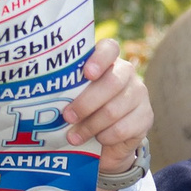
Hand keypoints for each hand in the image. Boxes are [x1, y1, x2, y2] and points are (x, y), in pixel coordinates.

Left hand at [65, 37, 152, 176]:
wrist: (108, 142)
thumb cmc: (84, 112)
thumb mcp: (75, 98)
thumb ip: (68, 91)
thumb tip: (44, 97)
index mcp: (108, 61)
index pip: (109, 48)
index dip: (99, 59)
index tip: (87, 74)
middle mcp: (127, 73)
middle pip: (111, 82)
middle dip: (86, 103)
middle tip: (67, 116)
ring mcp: (139, 94)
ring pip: (114, 109)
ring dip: (90, 126)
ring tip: (74, 136)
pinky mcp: (146, 117)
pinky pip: (122, 128)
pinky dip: (105, 136)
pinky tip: (98, 139)